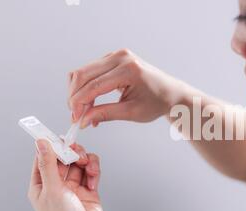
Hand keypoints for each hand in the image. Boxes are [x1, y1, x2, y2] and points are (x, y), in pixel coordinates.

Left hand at [28, 139, 105, 210]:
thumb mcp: (53, 190)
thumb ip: (49, 165)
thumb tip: (41, 144)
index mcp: (41, 185)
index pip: (44, 158)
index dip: (52, 146)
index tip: (61, 137)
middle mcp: (57, 185)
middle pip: (66, 158)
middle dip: (74, 154)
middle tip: (79, 155)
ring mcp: (74, 188)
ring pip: (81, 163)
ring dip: (87, 163)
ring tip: (90, 169)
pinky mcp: (90, 190)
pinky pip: (92, 173)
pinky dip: (95, 173)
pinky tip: (94, 183)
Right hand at [68, 49, 183, 127]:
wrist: (170, 93)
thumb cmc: (157, 102)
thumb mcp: (132, 112)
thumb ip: (106, 114)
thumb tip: (83, 120)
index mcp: (129, 70)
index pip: (94, 85)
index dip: (80, 103)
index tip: (75, 119)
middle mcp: (121, 57)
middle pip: (83, 75)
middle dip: (75, 97)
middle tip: (76, 117)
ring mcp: (116, 55)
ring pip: (83, 72)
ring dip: (79, 93)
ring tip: (85, 112)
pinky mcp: (112, 58)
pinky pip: (90, 71)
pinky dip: (86, 87)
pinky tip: (90, 103)